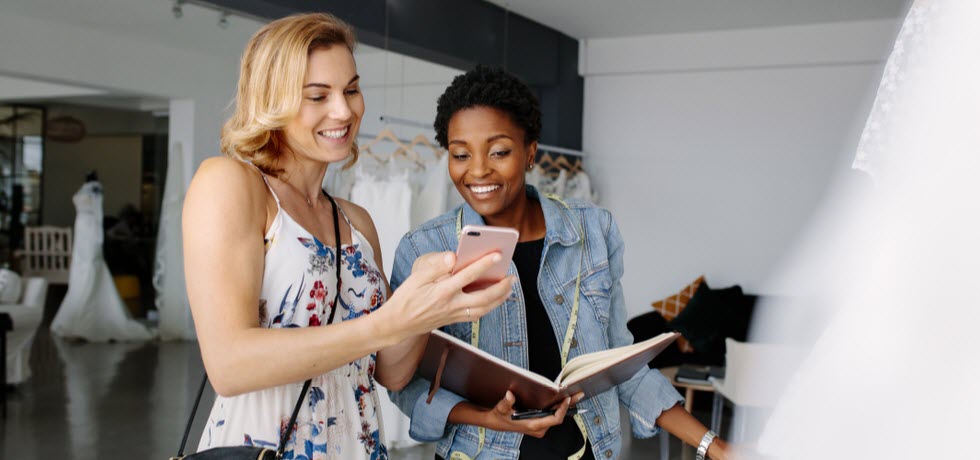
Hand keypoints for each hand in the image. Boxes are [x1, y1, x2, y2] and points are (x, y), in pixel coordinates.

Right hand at [383, 251, 513, 338]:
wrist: (397, 324)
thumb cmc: (406, 298)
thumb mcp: (416, 278)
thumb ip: (436, 267)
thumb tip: (453, 257)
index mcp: (442, 292)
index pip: (467, 276)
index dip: (484, 264)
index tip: (497, 255)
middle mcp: (451, 305)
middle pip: (483, 297)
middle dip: (501, 287)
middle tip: (512, 277)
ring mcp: (453, 315)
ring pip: (483, 309)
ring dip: (499, 299)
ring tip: (509, 288)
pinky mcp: (453, 320)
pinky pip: (476, 315)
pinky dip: (489, 307)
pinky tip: (494, 300)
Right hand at [481, 391, 583, 437]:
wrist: (496, 422)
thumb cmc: (500, 416)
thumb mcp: (501, 409)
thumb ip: (506, 403)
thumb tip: (510, 395)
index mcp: (533, 425)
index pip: (554, 419)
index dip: (563, 409)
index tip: (567, 398)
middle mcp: (539, 428)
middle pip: (559, 417)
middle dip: (568, 405)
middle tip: (578, 393)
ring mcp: (540, 426)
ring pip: (557, 416)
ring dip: (565, 406)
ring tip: (574, 394)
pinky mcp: (539, 423)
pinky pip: (552, 415)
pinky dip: (558, 407)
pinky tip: (563, 398)